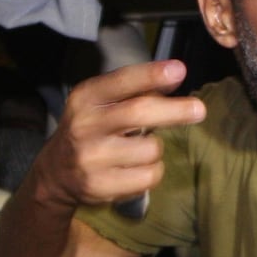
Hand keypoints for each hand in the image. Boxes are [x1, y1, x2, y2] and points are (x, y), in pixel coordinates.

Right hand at [29, 60, 201, 209]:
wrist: (56, 172)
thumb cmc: (91, 129)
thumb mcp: (102, 102)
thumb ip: (136, 89)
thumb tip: (176, 74)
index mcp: (86, 98)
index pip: (122, 81)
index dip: (152, 75)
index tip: (179, 70)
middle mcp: (85, 126)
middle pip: (139, 113)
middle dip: (175, 110)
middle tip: (200, 110)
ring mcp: (91, 158)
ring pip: (150, 149)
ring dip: (156, 148)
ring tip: (140, 149)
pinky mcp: (101, 186)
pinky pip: (148, 176)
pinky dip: (152, 171)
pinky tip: (136, 168)